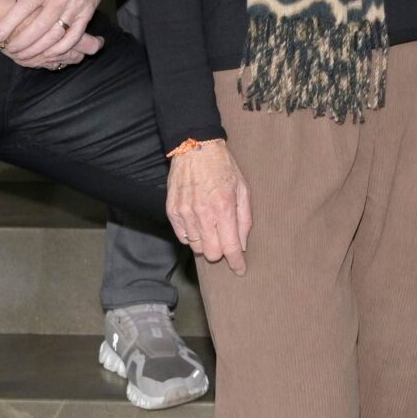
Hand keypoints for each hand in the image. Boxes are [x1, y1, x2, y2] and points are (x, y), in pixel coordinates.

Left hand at [0, 0, 115, 64]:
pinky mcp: (87, 14)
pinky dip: (61, 49)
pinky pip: (74, 37)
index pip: (24, 7)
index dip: (9, 24)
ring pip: (55, 35)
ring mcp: (76, 7)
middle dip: (22, 42)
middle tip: (10, 50)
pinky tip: (49, 54)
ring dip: (39, 49)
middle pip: (39, 26)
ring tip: (25, 56)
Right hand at [168, 141, 252, 272]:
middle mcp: (203, 213)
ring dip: (206, 243)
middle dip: (221, 252)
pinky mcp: (172, 211)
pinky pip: (182, 237)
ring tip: (210, 228)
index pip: (230, 247)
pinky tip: (198, 224)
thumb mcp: (243, 189)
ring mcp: (185, 213)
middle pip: (211, 253)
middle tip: (224, 241)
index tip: (240, 270)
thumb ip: (244, 219)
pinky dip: (191, 236)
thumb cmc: (223, 167)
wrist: (196, 147)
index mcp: (224, 208)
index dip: (237, 262)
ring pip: (196, 247)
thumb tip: (242, 245)